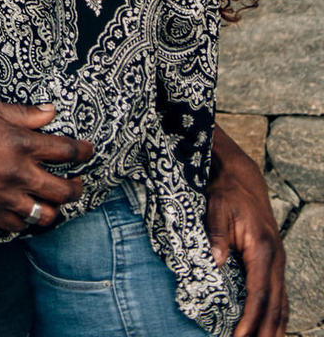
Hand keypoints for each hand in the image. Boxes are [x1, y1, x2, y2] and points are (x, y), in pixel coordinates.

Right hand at [0, 98, 90, 231]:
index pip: (65, 150)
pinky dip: (25, 221)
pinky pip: (18, 226)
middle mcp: (18, 173)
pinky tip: (24, 212)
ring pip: (44, 215)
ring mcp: (5, 197)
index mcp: (20, 143)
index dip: (82, 151)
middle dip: (77, 188)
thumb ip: (21, 113)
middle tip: (78, 183)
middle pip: (63, 190)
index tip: (89, 151)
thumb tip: (49, 112)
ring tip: (54, 204)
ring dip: (53, 209)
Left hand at [207, 129, 287, 336]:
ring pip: (281, 303)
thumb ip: (216, 235)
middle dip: (266, 332)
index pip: (259, 293)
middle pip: (274, 305)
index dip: (251, 319)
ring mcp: (278, 261)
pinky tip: (273, 328)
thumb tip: (216, 261)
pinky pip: (279, 294)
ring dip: (275, 328)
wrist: (241, 177)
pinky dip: (277, 314)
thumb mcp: (216, 208)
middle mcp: (275, 258)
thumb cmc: (227, 193)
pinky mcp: (274, 261)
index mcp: (262, 248)